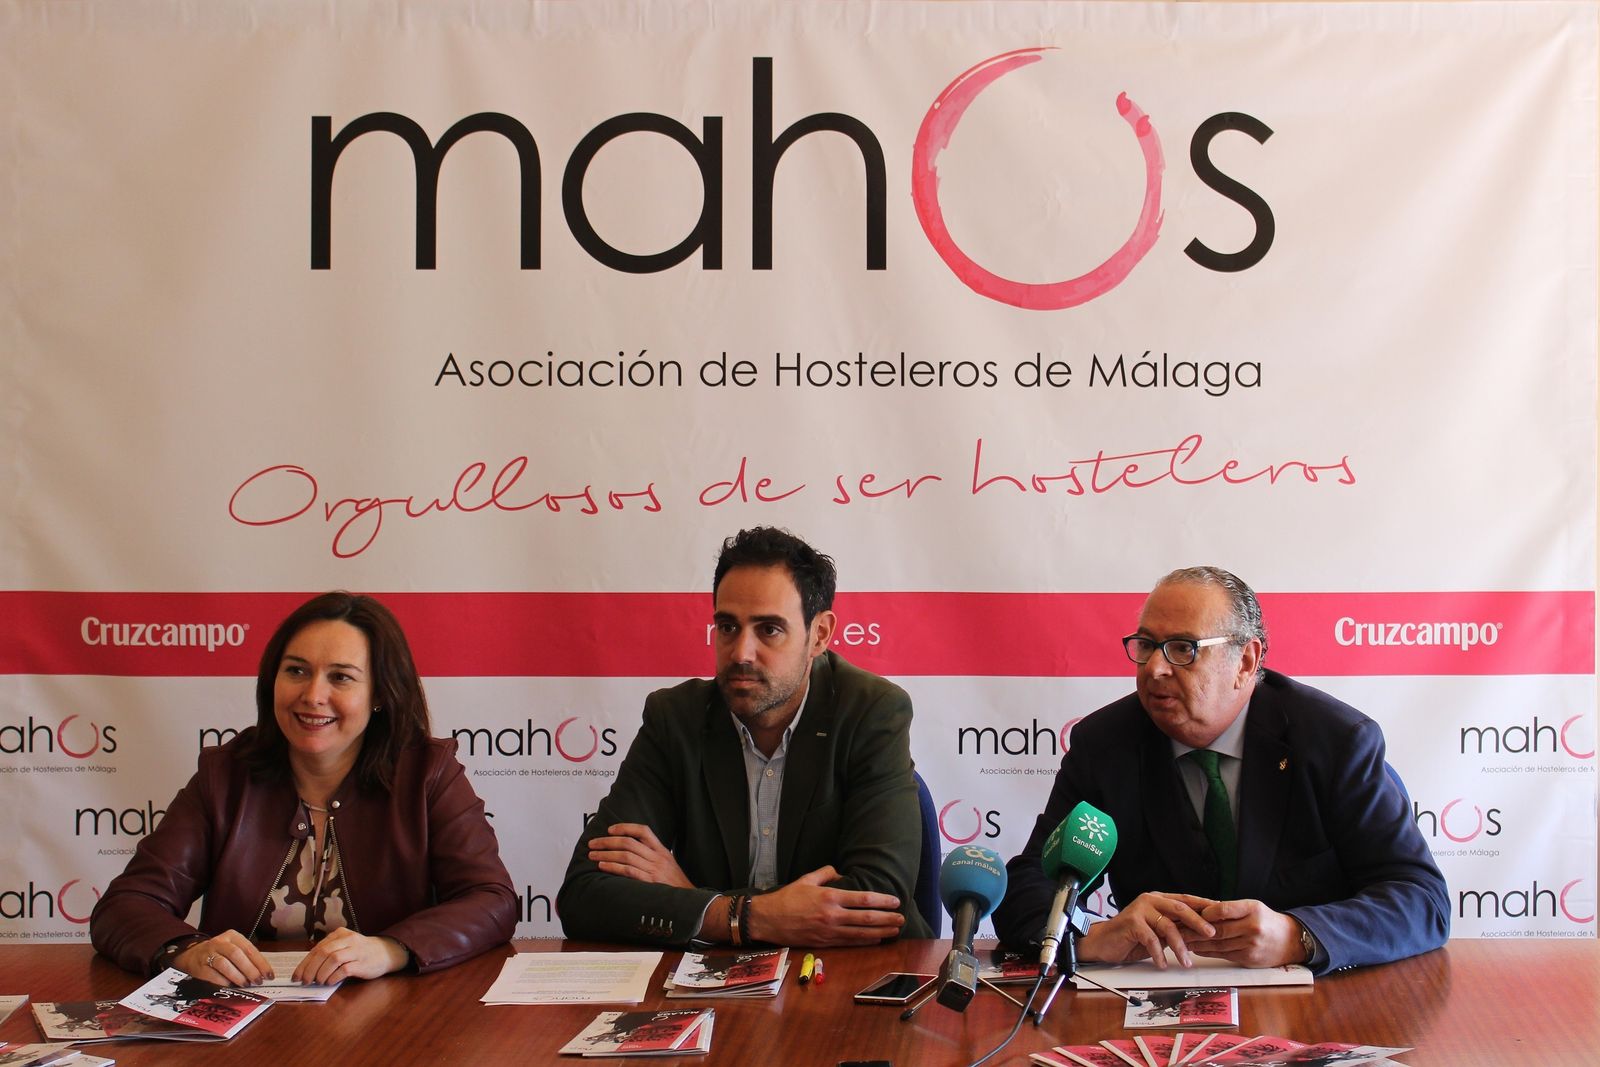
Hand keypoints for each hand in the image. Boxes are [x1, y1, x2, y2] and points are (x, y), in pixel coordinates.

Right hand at [173, 930, 273, 986]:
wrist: (191, 956)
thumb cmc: (219, 954)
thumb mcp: (233, 949)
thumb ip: (246, 958)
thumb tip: (263, 974)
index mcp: (232, 936)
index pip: (249, 949)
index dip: (261, 963)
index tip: (269, 975)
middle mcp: (219, 942)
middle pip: (237, 955)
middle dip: (250, 970)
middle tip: (258, 981)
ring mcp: (208, 954)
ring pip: (225, 964)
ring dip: (238, 976)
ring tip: (245, 984)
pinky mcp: (200, 967)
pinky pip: (213, 976)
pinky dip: (224, 982)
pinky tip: (231, 987)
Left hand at [292, 928, 409, 983]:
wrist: (387, 953)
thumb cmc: (361, 952)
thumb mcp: (345, 946)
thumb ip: (329, 952)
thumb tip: (306, 969)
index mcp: (340, 934)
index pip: (317, 948)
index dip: (304, 963)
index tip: (296, 976)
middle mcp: (348, 939)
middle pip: (323, 952)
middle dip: (310, 969)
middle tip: (305, 981)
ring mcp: (356, 950)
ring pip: (333, 959)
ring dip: (321, 973)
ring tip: (318, 982)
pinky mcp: (362, 963)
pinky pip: (344, 970)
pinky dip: (333, 977)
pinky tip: (330, 982)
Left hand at [587, 823, 692, 888]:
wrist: (690, 901)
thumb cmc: (676, 885)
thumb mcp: (668, 864)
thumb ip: (653, 855)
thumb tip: (632, 851)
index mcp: (662, 850)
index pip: (643, 831)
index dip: (625, 827)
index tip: (610, 829)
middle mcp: (657, 857)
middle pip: (629, 842)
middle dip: (607, 841)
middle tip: (593, 843)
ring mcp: (654, 870)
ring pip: (625, 856)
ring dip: (606, 854)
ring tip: (593, 855)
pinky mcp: (649, 882)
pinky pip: (628, 871)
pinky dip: (613, 867)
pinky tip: (602, 866)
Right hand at [745, 866, 905, 946]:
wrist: (768, 920)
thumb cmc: (787, 898)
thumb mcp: (806, 879)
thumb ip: (826, 873)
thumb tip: (841, 873)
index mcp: (830, 897)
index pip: (863, 899)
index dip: (882, 901)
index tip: (895, 901)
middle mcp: (832, 915)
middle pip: (867, 918)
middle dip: (887, 919)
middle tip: (902, 918)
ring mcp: (829, 931)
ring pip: (862, 933)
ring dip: (881, 932)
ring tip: (895, 930)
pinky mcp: (825, 943)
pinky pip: (850, 943)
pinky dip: (866, 941)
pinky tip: (876, 939)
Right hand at [1077, 892, 1216, 967]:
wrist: (1103, 943)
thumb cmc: (1132, 938)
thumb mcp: (1158, 933)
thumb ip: (1175, 929)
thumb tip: (1202, 934)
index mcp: (1159, 900)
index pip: (1186, 900)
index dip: (1204, 906)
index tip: (1221, 915)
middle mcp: (1150, 900)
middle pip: (1180, 908)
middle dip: (1198, 921)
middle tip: (1211, 933)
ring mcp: (1140, 910)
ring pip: (1167, 926)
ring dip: (1179, 946)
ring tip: (1186, 962)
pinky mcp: (1131, 922)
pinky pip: (1151, 939)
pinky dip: (1159, 954)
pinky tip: (1162, 964)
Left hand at [1185, 899, 1303, 967]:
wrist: (1290, 940)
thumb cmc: (1266, 920)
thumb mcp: (1252, 907)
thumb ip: (1230, 909)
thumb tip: (1201, 910)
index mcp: (1253, 909)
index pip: (1224, 908)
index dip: (1205, 912)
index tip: (1189, 912)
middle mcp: (1253, 927)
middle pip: (1218, 930)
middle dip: (1194, 930)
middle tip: (1176, 928)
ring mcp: (1251, 945)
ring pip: (1218, 944)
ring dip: (1197, 943)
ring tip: (1180, 940)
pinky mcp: (1248, 959)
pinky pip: (1223, 955)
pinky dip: (1208, 952)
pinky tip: (1195, 949)